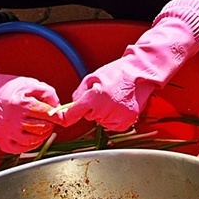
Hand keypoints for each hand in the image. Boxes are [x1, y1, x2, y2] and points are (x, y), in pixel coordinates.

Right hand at [0, 75, 67, 153]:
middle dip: (50, 124)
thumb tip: (59, 108)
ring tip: (41, 127)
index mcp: (21, 105)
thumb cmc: (9, 87)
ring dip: (42, 135)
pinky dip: (29, 145)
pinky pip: (18, 149)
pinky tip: (32, 137)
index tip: (63, 117)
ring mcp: (4, 132)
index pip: (48, 115)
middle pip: (42, 129)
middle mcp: (12, 120)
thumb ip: (48, 94)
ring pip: (32, 141)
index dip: (59, 116)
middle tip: (49, 120)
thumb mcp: (30, 83)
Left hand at [63, 0, 198, 130]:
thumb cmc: (118, 72)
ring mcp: (117, 117)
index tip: (57, 119)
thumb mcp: (93, 77)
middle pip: (89, 117)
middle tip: (105, 95)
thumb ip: (79, 93)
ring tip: (115, 99)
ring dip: (105, 114)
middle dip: (93, 108)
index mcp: (94, 97)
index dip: (62, 118)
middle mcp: (104, 109)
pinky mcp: (127, 121)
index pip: (72, 115)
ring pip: (102, 122)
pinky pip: (113, 125)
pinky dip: (115, 118)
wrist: (141, 73)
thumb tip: (72, 105)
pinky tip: (120, 106)